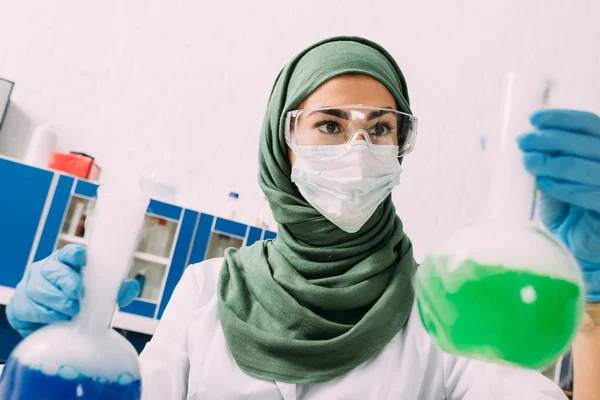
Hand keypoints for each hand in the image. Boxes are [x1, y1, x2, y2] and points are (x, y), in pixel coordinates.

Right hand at [6, 244, 140, 336]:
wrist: (53, 325)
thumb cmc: (78, 303)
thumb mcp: (100, 296)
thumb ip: (117, 291)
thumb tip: (131, 286)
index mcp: (66, 263)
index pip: (69, 253)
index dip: (75, 254)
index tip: (82, 258)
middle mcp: (46, 270)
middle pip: (52, 270)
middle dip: (65, 282)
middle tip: (77, 296)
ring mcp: (30, 286)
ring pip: (38, 289)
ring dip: (55, 301)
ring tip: (69, 311)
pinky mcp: (19, 305)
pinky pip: (26, 307)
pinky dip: (42, 314)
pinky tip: (53, 319)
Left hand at [518, 109, 599, 301]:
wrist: (575, 246)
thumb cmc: (562, 209)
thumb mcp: (543, 177)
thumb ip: (528, 157)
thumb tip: (488, 139)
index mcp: (596, 150)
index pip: (587, 124)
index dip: (562, 118)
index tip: (534, 119)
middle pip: (584, 142)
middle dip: (550, 139)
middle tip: (523, 142)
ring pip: (584, 166)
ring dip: (553, 162)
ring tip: (529, 163)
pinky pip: (590, 194)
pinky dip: (564, 187)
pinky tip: (544, 184)